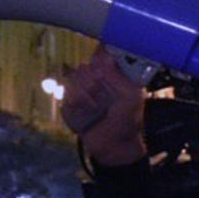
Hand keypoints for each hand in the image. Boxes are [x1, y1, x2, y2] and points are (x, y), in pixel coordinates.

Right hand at [62, 46, 145, 166]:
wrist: (114, 146)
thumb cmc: (127, 120)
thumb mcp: (131, 96)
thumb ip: (118, 76)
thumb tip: (105, 58)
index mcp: (111, 72)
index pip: (100, 52)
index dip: (100, 56)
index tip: (104, 65)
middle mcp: (94, 77)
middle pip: (85, 67)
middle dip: (94, 82)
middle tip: (105, 96)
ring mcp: (80, 89)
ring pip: (74, 80)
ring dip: (86, 96)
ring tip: (97, 109)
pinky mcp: (69, 102)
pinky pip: (67, 96)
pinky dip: (77, 106)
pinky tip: (88, 114)